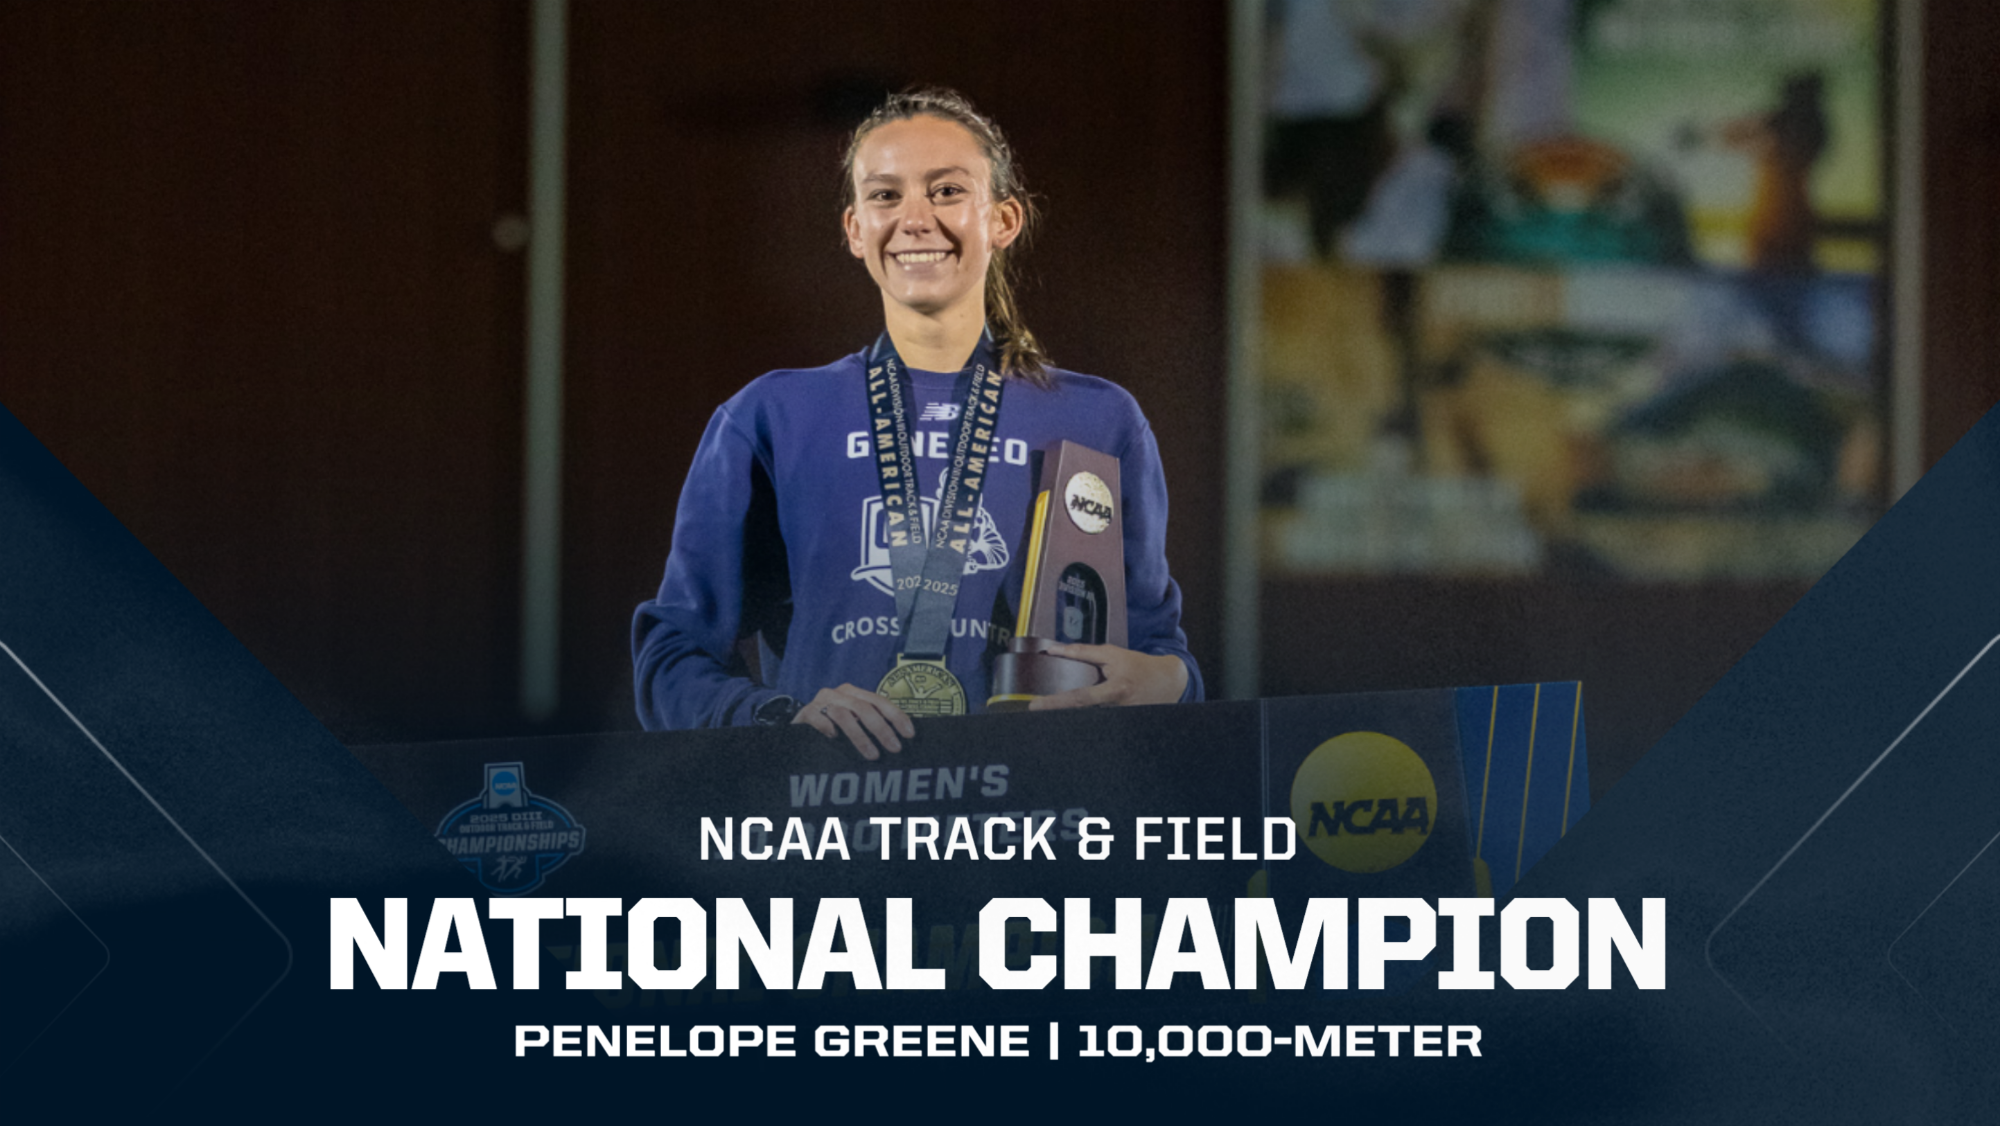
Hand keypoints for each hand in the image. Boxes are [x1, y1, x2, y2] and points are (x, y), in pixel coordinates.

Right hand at [794, 683, 915, 759]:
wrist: (799, 727)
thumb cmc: (831, 728)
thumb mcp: (852, 723)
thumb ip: (869, 725)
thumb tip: (898, 741)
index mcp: (854, 693)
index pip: (879, 701)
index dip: (896, 716)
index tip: (909, 734)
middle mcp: (839, 694)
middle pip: (864, 708)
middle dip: (881, 729)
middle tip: (894, 748)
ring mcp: (821, 702)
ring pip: (844, 715)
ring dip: (860, 736)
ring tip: (872, 755)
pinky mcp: (805, 712)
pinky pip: (818, 718)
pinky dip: (827, 728)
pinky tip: (834, 739)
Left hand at [1026, 644, 1188, 710]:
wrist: (1168, 681)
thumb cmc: (1138, 666)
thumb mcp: (1112, 654)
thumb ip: (1083, 653)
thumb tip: (1054, 650)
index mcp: (1116, 690)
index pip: (1080, 698)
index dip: (1056, 702)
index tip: (1035, 706)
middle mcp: (1117, 710)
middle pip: (1081, 717)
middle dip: (1058, 715)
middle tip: (1037, 711)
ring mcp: (1120, 722)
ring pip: (1088, 724)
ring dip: (1070, 720)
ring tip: (1053, 715)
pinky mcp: (1122, 729)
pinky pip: (1098, 726)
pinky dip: (1085, 722)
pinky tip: (1072, 720)